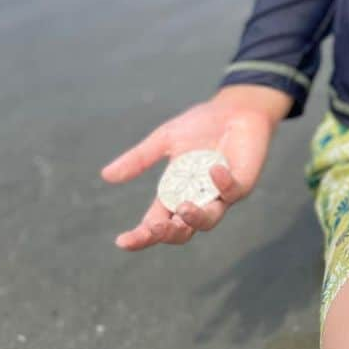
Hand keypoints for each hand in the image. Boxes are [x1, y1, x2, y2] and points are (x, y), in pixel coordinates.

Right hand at [99, 85, 286, 248]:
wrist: (235, 108)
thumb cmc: (202, 125)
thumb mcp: (165, 140)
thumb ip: (139, 159)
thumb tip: (106, 175)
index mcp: (175, 193)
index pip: (155, 223)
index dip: (140, 236)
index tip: (123, 241)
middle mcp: (197, 199)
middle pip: (180, 231)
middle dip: (165, 234)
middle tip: (153, 227)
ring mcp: (220, 194)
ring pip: (208, 221)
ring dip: (194, 219)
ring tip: (183, 208)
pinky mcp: (242, 182)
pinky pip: (233, 192)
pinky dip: (223, 184)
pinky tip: (214, 169)